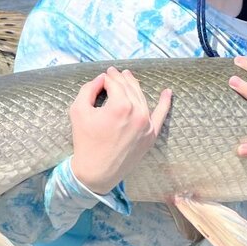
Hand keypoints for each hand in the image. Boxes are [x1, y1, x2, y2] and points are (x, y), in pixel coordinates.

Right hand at [68, 67, 172, 195]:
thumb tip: (102, 78)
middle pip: (129, 87)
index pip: (114, 83)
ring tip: (128, 77)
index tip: (102, 77)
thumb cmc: (85, 141)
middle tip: (113, 73)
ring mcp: (147, 125)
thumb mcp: (78, 110)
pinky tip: (168, 92)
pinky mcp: (151, 135)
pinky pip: (161, 115)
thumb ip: (88, 88)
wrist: (96, 172)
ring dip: (134, 85)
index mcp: (120, 106)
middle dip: (120, 78)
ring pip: (141, 97)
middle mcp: (137, 113)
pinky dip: (165, 103)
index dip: (106, 78)